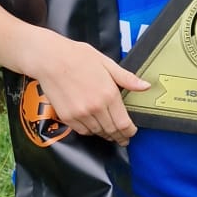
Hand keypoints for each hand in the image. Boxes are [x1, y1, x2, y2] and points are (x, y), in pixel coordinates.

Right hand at [30, 32, 149, 142]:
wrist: (50, 59)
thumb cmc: (78, 57)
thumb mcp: (106, 63)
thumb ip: (127, 78)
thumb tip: (145, 86)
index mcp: (109, 94)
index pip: (124, 123)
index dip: (129, 132)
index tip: (131, 133)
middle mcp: (96, 108)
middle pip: (112, 131)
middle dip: (119, 137)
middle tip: (123, 139)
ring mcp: (80, 114)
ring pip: (98, 133)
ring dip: (105, 134)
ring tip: (109, 133)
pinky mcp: (67, 117)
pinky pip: (83, 131)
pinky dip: (90, 131)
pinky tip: (93, 127)